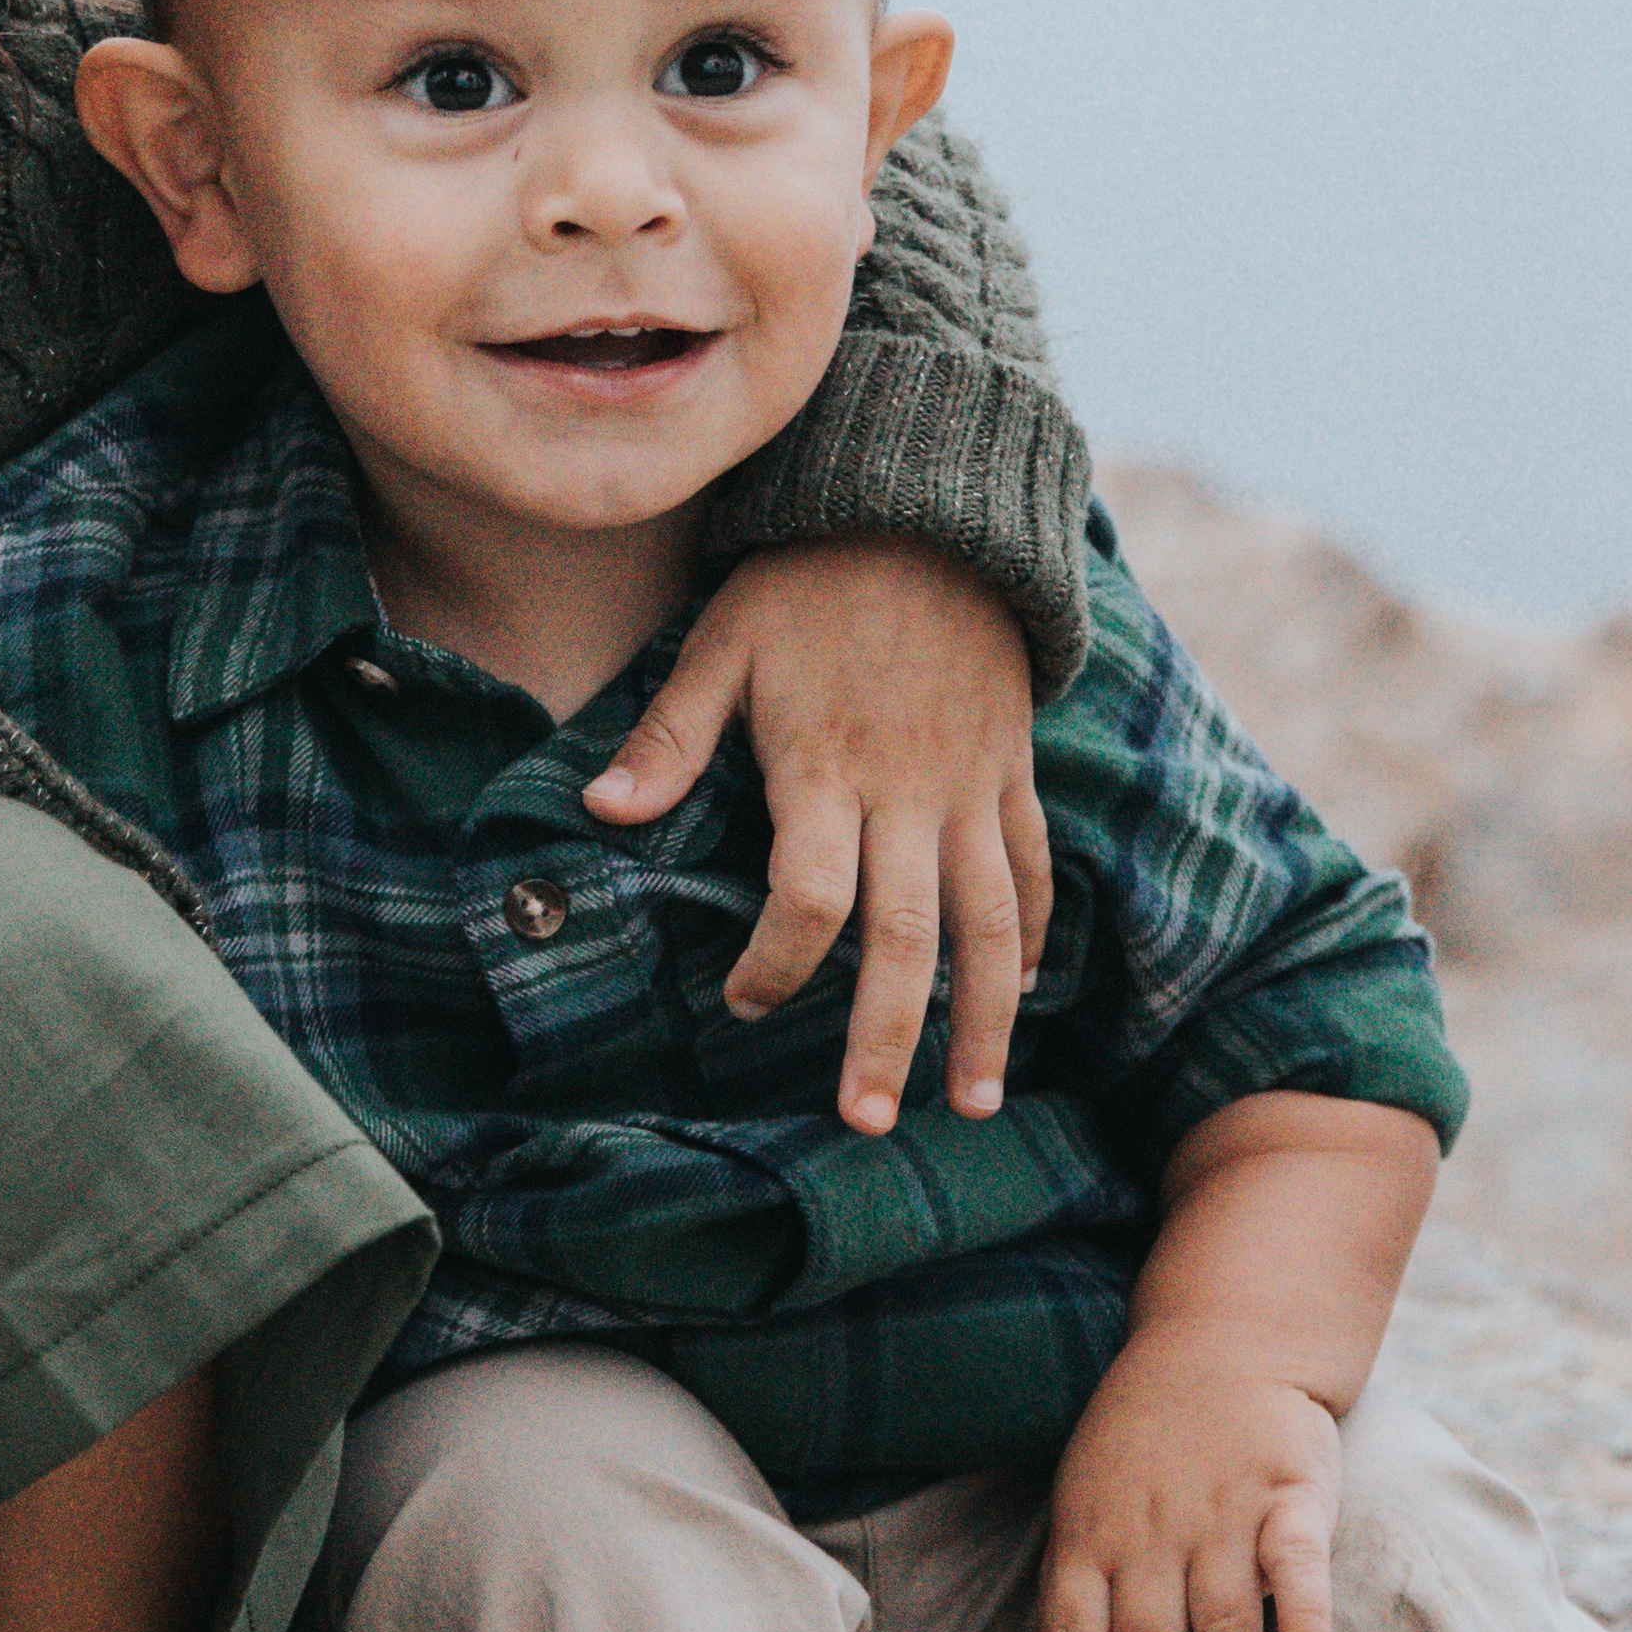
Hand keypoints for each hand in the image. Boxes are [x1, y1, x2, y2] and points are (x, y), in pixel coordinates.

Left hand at [587, 539, 1053, 1131]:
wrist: (929, 511)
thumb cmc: (806, 581)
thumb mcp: (722, 643)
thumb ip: (668, 737)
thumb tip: (599, 809)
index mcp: (827, 770)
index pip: (812, 898)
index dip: (776, 964)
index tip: (741, 1002)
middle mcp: (909, 793)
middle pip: (910, 937)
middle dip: (890, 1036)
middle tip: (868, 1120)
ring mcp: (971, 787)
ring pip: (993, 923)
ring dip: (983, 1018)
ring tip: (971, 1101)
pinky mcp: (1008, 771)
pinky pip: (1030, 867)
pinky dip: (1031, 936)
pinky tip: (1016, 996)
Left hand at [1030, 1330, 1342, 1631]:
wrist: (1224, 1339)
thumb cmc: (1146, 1436)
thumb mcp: (1083, 1498)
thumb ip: (1070, 1589)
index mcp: (1092, 1533)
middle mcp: (1152, 1530)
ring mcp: (1222, 1511)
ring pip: (1222, 1624)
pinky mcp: (1289, 1492)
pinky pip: (1297, 1565)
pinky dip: (1304, 1621)